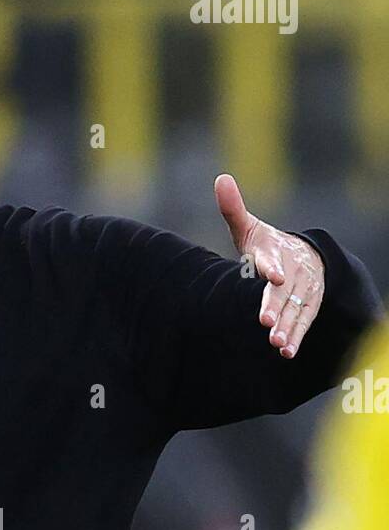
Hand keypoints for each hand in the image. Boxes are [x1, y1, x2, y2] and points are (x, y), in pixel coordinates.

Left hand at [215, 173, 324, 358]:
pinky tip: (286, 351)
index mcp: (275, 252)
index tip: (275, 276)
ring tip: (276, 343)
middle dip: (276, 306)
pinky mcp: (308, 307)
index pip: (273, 259)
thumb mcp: (251, 228)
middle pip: (284, 291)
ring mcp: (302, 291)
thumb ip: (233, 210)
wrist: (306, 256)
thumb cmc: (268, 245)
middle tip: (266, 322)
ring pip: (295, 310)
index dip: (273, 267)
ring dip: (286, 327)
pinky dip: (296, 337)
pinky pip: (303, 322)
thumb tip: (220, 178)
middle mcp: (292, 273)